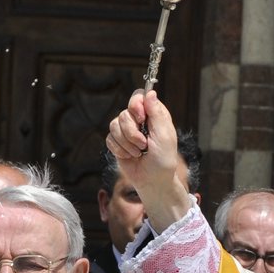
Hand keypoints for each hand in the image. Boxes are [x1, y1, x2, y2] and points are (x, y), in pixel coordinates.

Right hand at [106, 90, 192, 231]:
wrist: (153, 180)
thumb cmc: (163, 160)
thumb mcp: (164, 136)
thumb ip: (157, 114)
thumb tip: (150, 92)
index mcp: (153, 114)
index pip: (138, 96)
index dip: (136, 105)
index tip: (141, 118)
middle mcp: (139, 120)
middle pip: (124, 113)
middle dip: (132, 132)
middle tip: (144, 145)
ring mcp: (126, 131)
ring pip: (114, 125)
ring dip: (126, 143)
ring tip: (138, 153)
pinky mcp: (117, 142)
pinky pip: (109, 139)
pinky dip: (119, 150)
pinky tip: (130, 156)